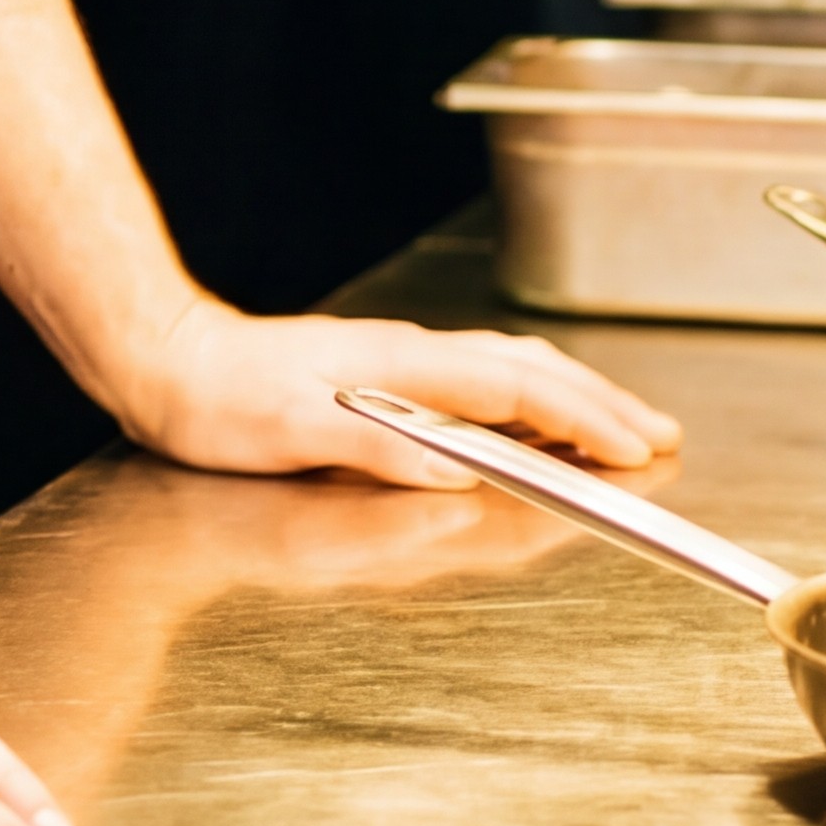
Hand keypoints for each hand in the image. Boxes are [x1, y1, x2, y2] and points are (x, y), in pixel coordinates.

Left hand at [114, 304, 677, 488]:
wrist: (166, 362)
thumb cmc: (218, 402)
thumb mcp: (289, 431)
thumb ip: (375, 446)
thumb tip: (456, 468)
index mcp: (399, 367)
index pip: (515, 390)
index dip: (583, 419)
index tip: (637, 446)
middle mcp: (408, 357)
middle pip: (527, 372)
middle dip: (600, 403)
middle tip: (660, 436)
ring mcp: (397, 363)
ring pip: (508, 370)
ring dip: (572, 398)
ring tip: (619, 427)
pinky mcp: (381, 375)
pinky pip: (478, 383)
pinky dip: (528, 400)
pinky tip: (532, 423)